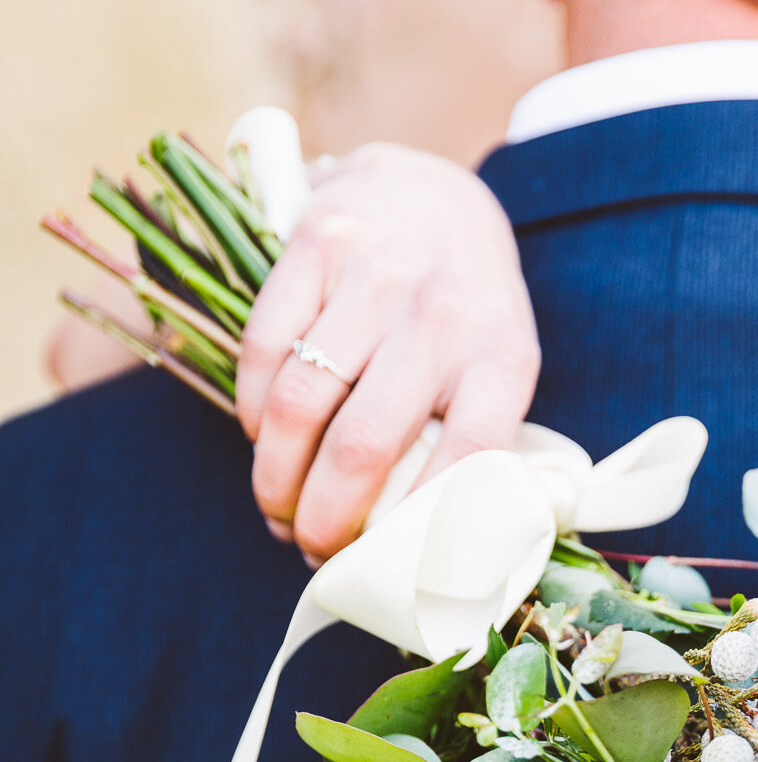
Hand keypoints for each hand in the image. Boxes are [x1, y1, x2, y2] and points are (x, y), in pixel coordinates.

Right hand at [236, 144, 539, 563]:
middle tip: (309, 547)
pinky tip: (262, 435)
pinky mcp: (315, 245)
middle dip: (323, 519)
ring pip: (301, 404)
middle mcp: (440, 317)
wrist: (436, 192)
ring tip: (276, 505)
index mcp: (501, 359)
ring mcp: (375, 277)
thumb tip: (432, 550)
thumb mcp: (497, 366)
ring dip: (275, 475)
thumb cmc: (468, 309)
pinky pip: (264, 349)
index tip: (380, 568)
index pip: (463, 463)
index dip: (413, 531)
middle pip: (363, 447)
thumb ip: (472, 439)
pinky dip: (253, 410)